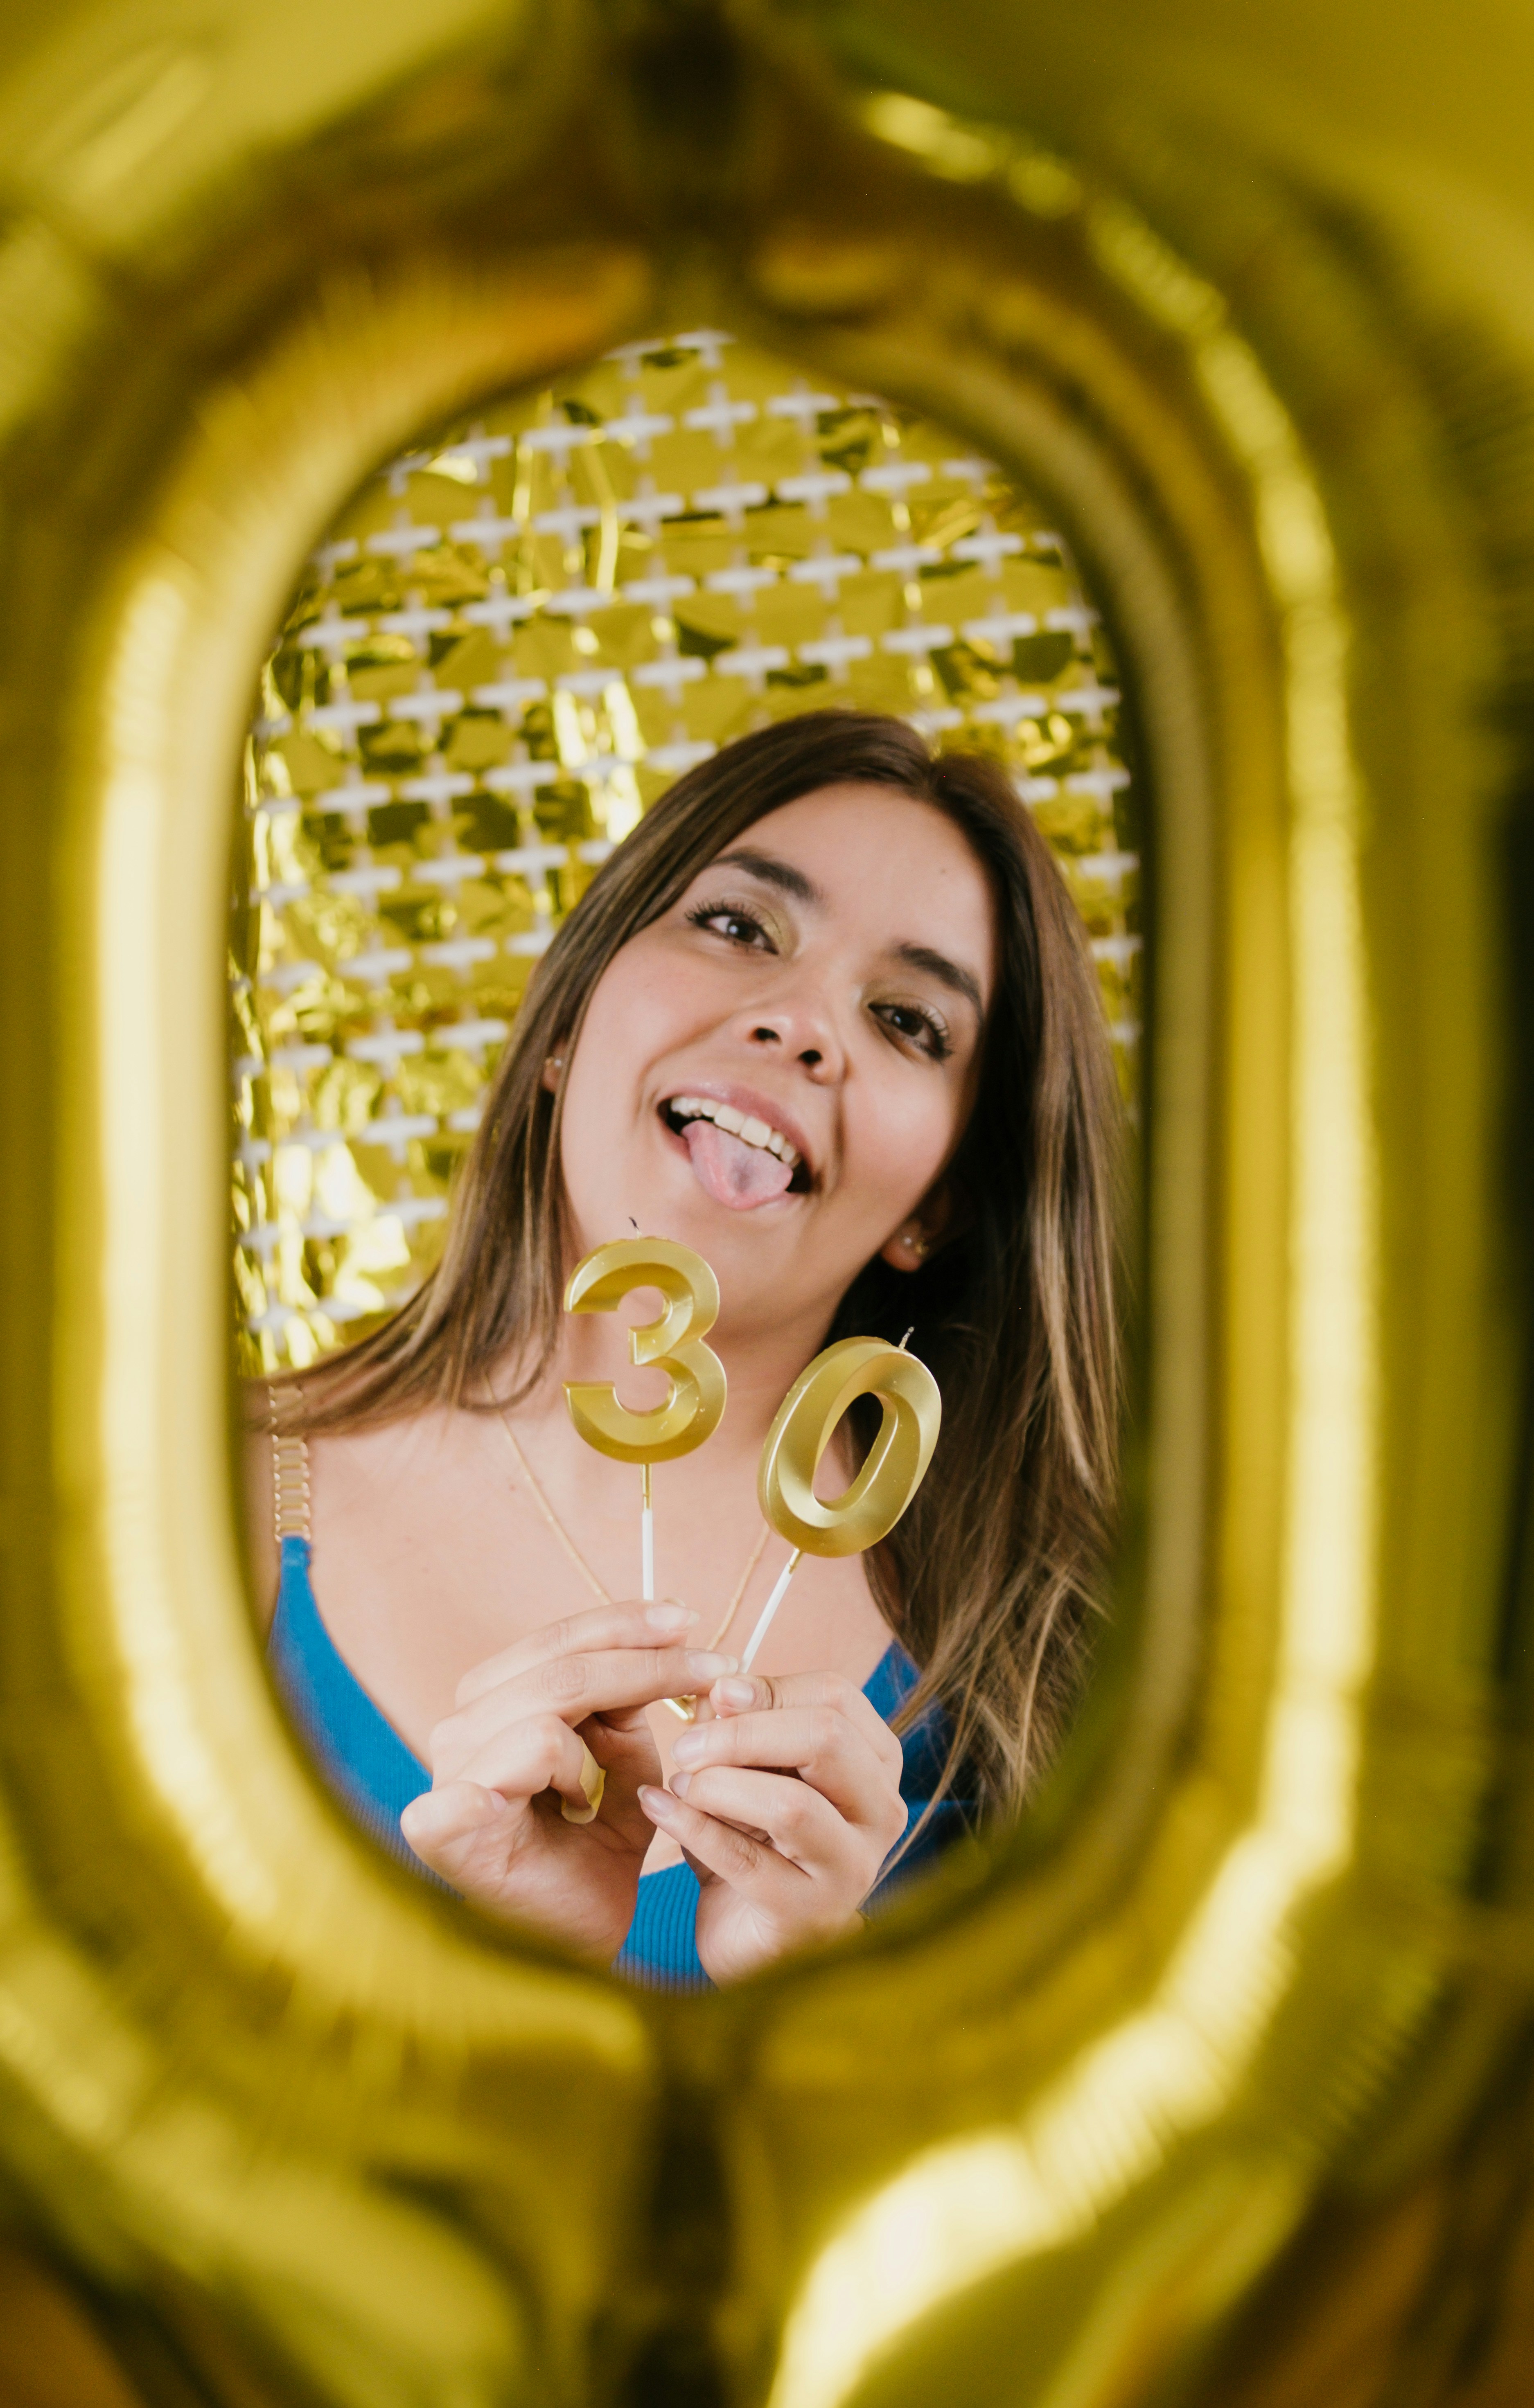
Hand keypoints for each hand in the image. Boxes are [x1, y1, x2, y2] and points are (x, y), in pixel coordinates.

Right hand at [399, 1602, 737, 1959]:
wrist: (572, 1944)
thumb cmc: (594, 1849)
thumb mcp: (625, 1763)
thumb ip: (628, 1704)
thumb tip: (662, 1638)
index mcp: (492, 1703)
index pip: (560, 1641)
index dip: (626, 1624)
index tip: (691, 1620)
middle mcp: (458, 1729)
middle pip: (560, 1668)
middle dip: (646, 1663)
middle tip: (717, 1669)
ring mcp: (446, 1775)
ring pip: (545, 1712)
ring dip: (605, 1746)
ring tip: (605, 1793)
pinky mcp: (442, 1825)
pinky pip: (500, 1773)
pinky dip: (540, 1775)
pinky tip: (574, 1800)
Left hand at [636, 1671, 908, 1983]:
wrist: (749, 1933)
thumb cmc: (753, 1839)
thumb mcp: (750, 1770)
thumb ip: (739, 1723)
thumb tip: (719, 1686)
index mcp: (875, 1762)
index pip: (836, 1697)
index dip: (770, 1687)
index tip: (716, 1692)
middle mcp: (880, 1812)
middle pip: (825, 1738)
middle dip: (743, 1733)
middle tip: (686, 1745)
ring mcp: (852, 1867)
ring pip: (790, 1804)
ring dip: (718, 1785)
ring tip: (678, 1784)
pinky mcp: (808, 1914)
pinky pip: (746, 1861)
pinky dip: (692, 1827)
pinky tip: (657, 1806)